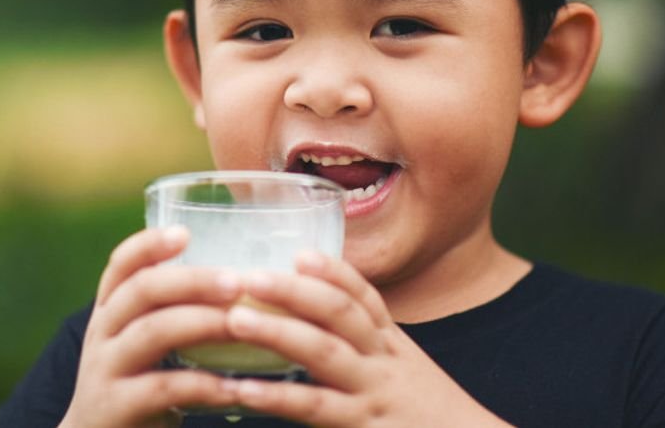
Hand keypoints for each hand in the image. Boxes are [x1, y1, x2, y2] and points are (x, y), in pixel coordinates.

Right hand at [59, 227, 243, 427]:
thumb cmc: (135, 384)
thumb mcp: (140, 342)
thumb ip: (172, 312)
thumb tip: (243, 281)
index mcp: (109, 310)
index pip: (121, 264)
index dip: (150, 244)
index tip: (185, 232)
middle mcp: (102, 333)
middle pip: (142, 290)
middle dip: (192, 281)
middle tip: (237, 282)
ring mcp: (105, 370)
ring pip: (152, 332)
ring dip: (203, 323)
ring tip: (243, 325)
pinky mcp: (117, 408)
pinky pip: (163, 389)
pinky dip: (203, 385)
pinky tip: (235, 387)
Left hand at [221, 252, 513, 426]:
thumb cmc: (428, 421)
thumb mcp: (406, 378)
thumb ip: (369, 353)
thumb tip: (316, 329)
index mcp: (394, 347)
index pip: (366, 298)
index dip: (334, 272)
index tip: (300, 252)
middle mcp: (386, 363)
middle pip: (342, 315)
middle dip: (296, 291)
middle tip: (252, 276)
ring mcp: (375, 395)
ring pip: (327, 354)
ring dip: (279, 332)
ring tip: (236, 319)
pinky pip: (317, 408)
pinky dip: (278, 397)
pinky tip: (244, 388)